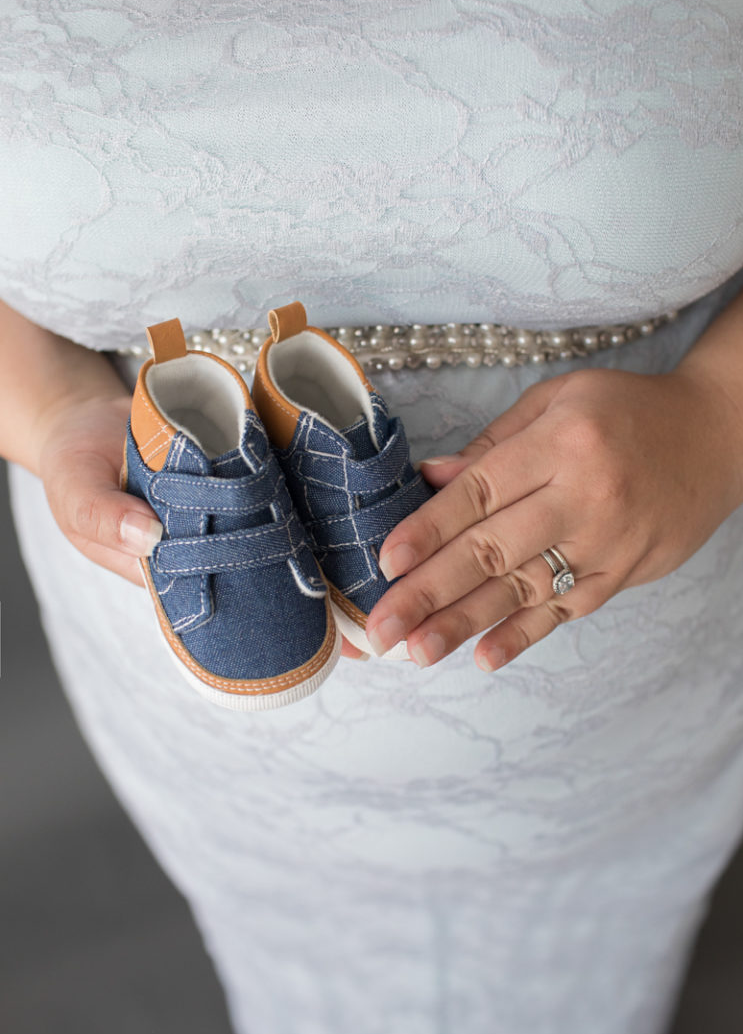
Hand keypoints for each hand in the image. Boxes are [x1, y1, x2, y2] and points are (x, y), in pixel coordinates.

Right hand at [34, 389, 375, 661]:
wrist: (85, 418)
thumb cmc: (75, 468)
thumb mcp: (75, 496)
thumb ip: (103, 517)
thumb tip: (149, 539)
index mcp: (175, 570)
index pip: (232, 601)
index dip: (276, 612)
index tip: (322, 616)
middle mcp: (210, 544)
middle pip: (269, 568)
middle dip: (318, 582)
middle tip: (367, 593)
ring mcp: (227, 506)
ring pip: (281, 524)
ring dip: (322, 529)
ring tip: (375, 539)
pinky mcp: (239, 465)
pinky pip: (276, 476)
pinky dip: (305, 475)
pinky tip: (346, 474)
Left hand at [365, 365, 742, 670]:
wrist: (715, 435)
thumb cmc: (627, 410)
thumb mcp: (559, 398)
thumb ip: (495, 442)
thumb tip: (431, 479)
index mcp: (562, 442)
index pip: (481, 491)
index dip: (430, 528)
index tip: (387, 560)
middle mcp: (585, 496)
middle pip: (494, 549)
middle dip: (429, 591)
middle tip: (381, 627)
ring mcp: (607, 542)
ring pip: (525, 589)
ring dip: (465, 624)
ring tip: (417, 651)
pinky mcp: (625, 573)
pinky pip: (569, 611)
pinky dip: (526, 636)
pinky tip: (486, 656)